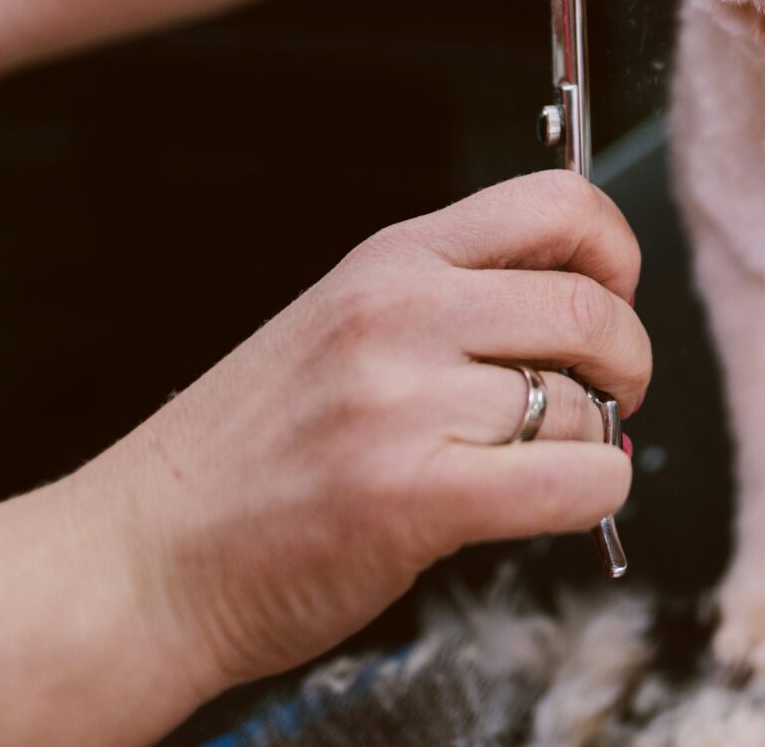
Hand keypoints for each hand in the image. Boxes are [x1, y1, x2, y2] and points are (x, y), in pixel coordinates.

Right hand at [71, 171, 651, 693]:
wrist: (140, 560)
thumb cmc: (242, 461)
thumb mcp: (341, 329)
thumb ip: (451, 302)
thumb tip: (584, 307)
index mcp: (389, 260)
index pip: (558, 204)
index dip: (614, 254)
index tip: (611, 299)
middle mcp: (399, 313)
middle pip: (592, 308)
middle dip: (624, 363)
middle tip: (604, 399)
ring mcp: (405, 401)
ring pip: (585, 405)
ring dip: (587, 445)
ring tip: (531, 464)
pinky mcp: (418, 494)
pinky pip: (579, 482)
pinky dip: (593, 498)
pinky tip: (549, 505)